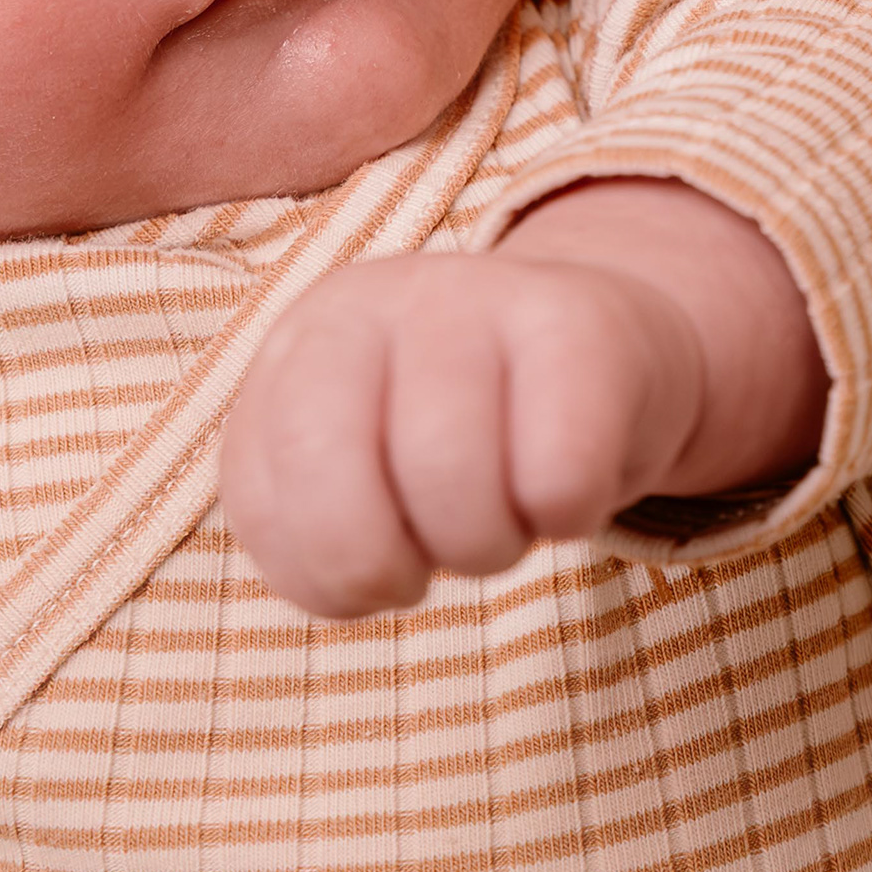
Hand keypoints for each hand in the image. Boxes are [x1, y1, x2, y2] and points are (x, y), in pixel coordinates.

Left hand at [219, 180, 824, 618]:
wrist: (610, 344)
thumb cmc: (471, 432)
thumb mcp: (364, 465)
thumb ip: (310, 521)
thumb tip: (344, 576)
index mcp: (303, 345)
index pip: (261, 503)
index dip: (324, 575)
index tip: (378, 560)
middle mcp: (376, 302)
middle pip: (342, 507)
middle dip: (391, 572)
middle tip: (439, 553)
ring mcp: (476, 295)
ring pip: (450, 487)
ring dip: (488, 547)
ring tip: (510, 510)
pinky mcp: (576, 319)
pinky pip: (558, 479)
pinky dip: (570, 517)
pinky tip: (570, 480)